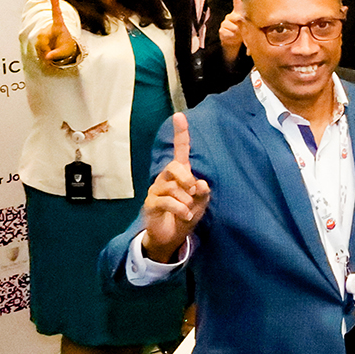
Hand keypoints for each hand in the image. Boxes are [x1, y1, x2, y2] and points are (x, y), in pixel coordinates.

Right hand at [34, 0, 78, 65]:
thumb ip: (57, 54)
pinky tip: (46, 54)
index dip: (55, 5)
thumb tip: (47, 57)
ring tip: (51, 52)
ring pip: (38, 43)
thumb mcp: (64, 51)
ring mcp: (43, 33)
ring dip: (43, 51)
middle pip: (41, 36)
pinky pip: (36, 47)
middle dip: (45, 47)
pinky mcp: (39, 39)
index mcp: (59, 26)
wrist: (63, 49)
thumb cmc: (66, 46)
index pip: (56, 14)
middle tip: (51, 53)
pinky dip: (41, 53)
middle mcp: (49, 28)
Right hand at [143, 113, 209, 261]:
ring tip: (188, 210)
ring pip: (172, 187)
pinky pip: (166, 202)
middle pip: (174, 166)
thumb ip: (203, 193)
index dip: (180, 134)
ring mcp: (156, 191)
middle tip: (193, 191)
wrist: (171, 237)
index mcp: (179, 174)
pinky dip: (180, 209)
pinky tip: (185, 215)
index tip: (179, 116)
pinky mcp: (151, 204)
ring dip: (185, 200)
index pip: (179, 150)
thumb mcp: (201, 204)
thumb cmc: (186, 215)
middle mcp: (165, 179)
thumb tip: (201, 184)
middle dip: (186, 178)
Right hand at [219, 0, 245, 62]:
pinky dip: (231, 37)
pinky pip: (227, 32)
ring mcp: (224, 23)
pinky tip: (233, 37)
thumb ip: (247, 22)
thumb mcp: (247, 27)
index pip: (236, 3)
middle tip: (242, 29)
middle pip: (235, 17)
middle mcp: (230, 16)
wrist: (234, 42)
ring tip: (238, 34)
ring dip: (237, 32)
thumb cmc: (243, 32)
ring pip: (232, 27)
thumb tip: (242, 18)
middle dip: (240, 24)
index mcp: (237, 14)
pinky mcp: (221, 30)